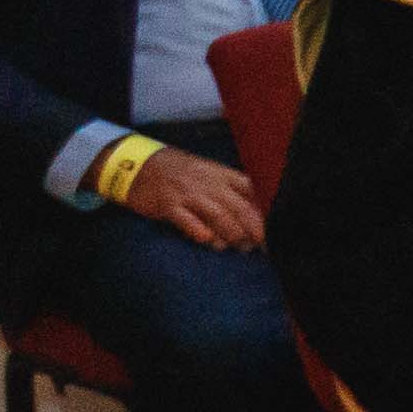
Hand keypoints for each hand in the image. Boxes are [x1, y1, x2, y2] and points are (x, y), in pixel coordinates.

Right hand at [128, 149, 266, 252]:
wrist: (136, 164)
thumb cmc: (177, 172)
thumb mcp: (206, 172)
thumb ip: (229, 188)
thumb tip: (255, 210)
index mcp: (220, 173)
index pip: (251, 190)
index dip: (265, 211)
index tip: (275, 229)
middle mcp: (208, 183)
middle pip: (239, 207)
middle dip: (254, 229)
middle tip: (261, 245)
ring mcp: (188, 194)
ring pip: (218, 216)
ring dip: (233, 234)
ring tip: (240, 247)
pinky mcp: (169, 205)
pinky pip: (189, 221)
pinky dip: (201, 233)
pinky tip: (209, 241)